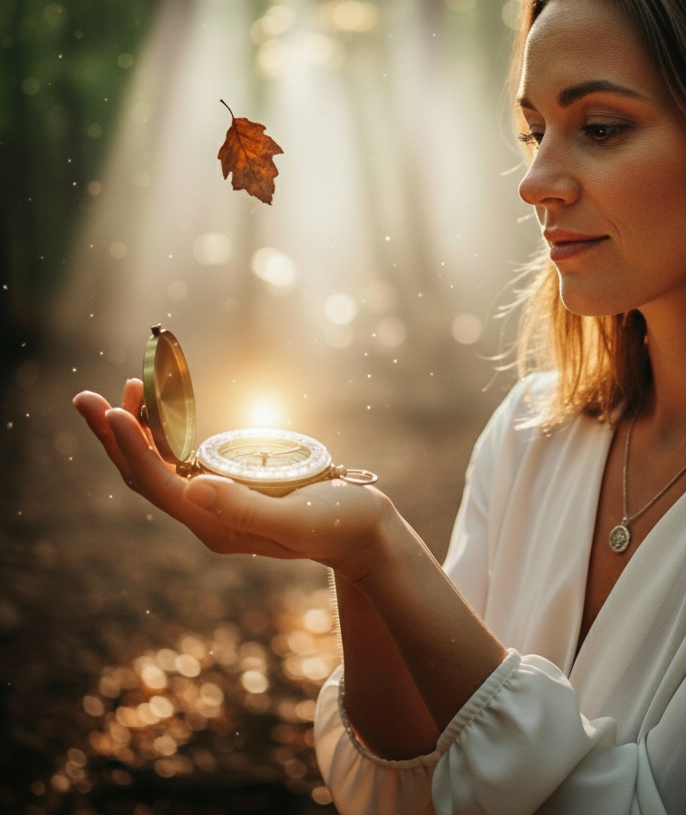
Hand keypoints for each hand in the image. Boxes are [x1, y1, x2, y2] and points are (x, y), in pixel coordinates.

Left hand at [73, 380, 389, 578]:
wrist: (362, 533)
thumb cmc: (339, 522)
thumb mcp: (298, 517)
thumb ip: (246, 507)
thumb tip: (194, 489)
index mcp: (218, 526)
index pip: (160, 486)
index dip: (134, 449)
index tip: (115, 410)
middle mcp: (208, 518)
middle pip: (144, 477)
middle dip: (113, 438)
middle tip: (84, 398)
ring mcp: (215, 506)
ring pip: (157, 469)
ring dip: (133, 432)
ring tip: (119, 391)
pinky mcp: (228, 492)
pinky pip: (180, 463)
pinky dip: (164, 435)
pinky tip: (160, 411)